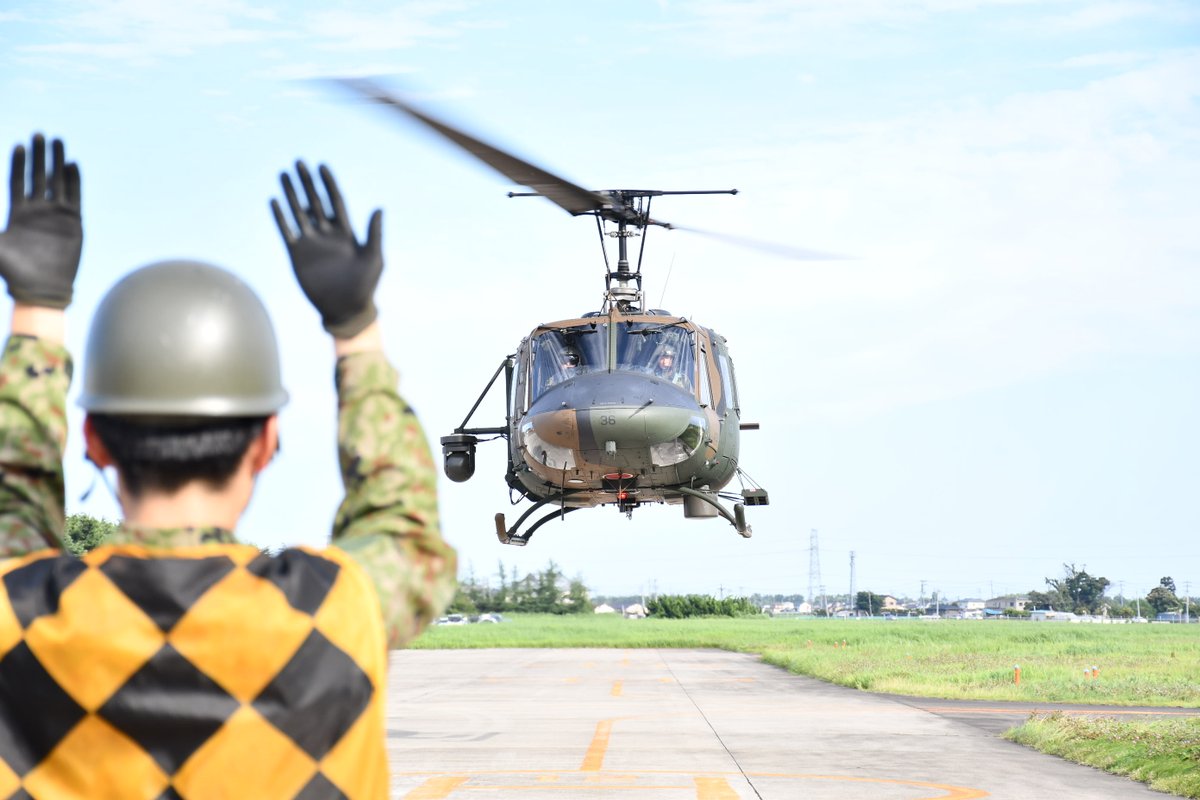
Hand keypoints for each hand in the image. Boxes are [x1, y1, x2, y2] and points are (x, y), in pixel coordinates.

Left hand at [0, 134, 81, 308]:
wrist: (39, 289)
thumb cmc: (12, 272)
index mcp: (17, 213)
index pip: (18, 181)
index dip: (18, 163)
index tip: (20, 144)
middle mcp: (37, 211)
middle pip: (38, 176)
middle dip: (39, 155)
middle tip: (40, 134)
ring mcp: (56, 216)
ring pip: (57, 182)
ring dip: (57, 161)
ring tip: (58, 140)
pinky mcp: (73, 223)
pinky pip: (74, 196)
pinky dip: (73, 180)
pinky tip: (72, 164)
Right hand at [271, 161, 381, 337]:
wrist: (346, 310)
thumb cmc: (365, 286)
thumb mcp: (374, 259)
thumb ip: (374, 234)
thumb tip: (379, 208)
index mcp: (347, 233)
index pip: (336, 201)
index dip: (328, 184)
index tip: (322, 166)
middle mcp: (327, 234)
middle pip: (315, 201)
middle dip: (307, 183)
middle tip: (298, 162)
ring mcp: (311, 244)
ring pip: (298, 212)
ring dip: (291, 194)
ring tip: (283, 175)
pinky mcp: (297, 255)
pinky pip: (287, 232)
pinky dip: (280, 217)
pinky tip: (274, 201)